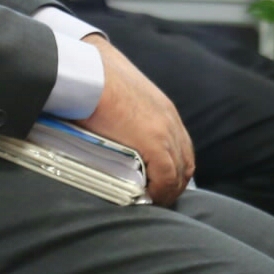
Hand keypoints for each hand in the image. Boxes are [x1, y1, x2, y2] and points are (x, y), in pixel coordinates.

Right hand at [77, 38, 194, 205]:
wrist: (88, 70)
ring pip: (179, 173)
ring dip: (167, 191)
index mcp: (164, 111)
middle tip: (155, 200)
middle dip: (173, 186)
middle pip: (185, 164)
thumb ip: (124, 117)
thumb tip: (111, 133)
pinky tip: (146, 199)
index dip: (173, 172)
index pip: (181, 149)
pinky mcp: (154, 141)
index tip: (158, 186)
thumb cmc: (94, 79)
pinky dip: (160, 191)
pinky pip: (167, 176)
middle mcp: (170, 122)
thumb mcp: (118, 97)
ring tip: (149, 203)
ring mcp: (165, 131)